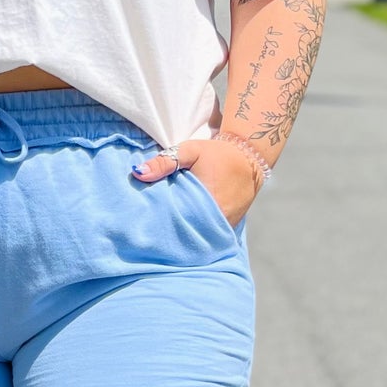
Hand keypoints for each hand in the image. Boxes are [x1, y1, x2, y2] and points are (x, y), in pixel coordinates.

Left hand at [131, 137, 259, 226]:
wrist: (248, 156)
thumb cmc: (216, 154)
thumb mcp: (189, 151)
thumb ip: (164, 162)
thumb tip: (137, 174)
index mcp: (207, 205)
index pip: (178, 224)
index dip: (161, 225)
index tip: (146, 224)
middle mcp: (219, 220)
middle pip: (188, 233)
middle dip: (170, 231)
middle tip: (151, 229)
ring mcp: (226, 226)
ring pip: (200, 236)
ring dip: (185, 232)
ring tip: (165, 231)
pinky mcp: (230, 226)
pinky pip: (210, 233)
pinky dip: (198, 230)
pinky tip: (184, 227)